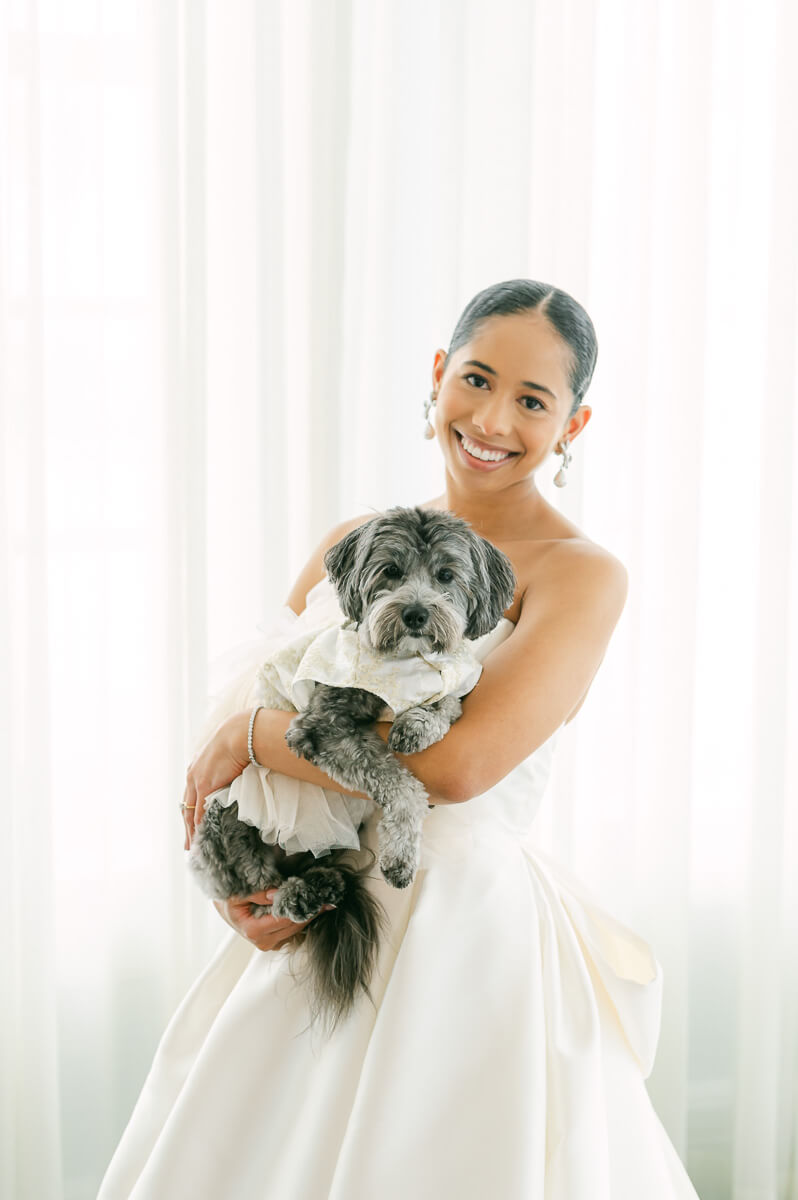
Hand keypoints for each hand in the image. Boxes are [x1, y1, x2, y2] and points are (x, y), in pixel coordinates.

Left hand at [182, 711, 249, 848]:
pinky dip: (199, 826)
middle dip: (186, 826)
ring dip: (191, 831)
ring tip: (192, 847)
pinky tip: (200, 837)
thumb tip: (236, 775)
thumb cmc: (240, 741)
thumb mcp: (228, 757)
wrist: (240, 734)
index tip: (192, 824)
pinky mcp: (205, 787)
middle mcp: (192, 776)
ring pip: (189, 813)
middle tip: (188, 844)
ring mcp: (197, 782)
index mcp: (197, 768)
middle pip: (185, 807)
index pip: (190, 796)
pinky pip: (199, 812)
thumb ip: (227, 769)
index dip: (190, 811)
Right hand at [213, 889, 335, 950]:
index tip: (318, 898)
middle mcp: (263, 942)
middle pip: (294, 927)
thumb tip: (277, 894)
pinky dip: (301, 920)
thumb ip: (258, 894)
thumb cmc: (229, 899)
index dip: (303, 909)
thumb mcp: (238, 893)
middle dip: (309, 912)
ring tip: (320, 901)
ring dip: (307, 917)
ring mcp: (270, 944)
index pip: (286, 920)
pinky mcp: (274, 942)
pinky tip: (309, 908)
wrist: (224, 907)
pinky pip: (293, 933)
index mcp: (253, 931)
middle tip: (326, 898)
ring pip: (296, 932)